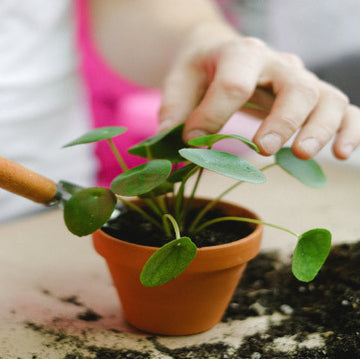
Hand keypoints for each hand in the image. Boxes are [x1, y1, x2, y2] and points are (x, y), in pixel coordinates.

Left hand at [160, 33, 359, 159]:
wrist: (221, 53)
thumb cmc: (200, 71)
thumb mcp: (180, 82)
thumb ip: (174, 109)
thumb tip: (168, 140)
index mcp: (239, 54)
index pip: (234, 84)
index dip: (213, 115)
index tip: (193, 140)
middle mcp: (277, 63)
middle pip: (295, 86)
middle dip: (282, 120)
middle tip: (264, 148)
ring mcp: (300, 80)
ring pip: (325, 98)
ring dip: (319, 128)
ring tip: (301, 153)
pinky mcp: (314, 98)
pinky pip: (345, 109)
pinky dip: (350, 129)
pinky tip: (342, 153)